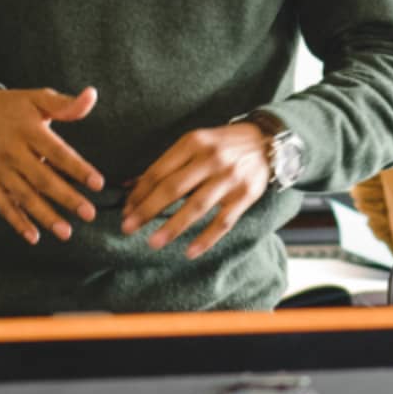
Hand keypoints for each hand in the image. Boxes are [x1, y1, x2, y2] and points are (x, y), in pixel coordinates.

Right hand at [0, 86, 102, 244]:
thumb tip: (92, 95)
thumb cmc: (12, 107)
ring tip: (67, 232)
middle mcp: (13, 153)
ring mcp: (0, 170)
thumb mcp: (37, 99)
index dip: (77, 168)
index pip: (57, 152)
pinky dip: (17, 222)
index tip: (98, 183)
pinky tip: (34, 237)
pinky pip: (3, 206)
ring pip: (24, 197)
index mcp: (28, 131)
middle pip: (42, 179)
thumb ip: (65, 104)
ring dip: (45, 216)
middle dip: (66, 198)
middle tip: (89, 214)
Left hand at [122, 123, 281, 257]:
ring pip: (196, 206)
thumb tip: (130, 185)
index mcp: (194, 142)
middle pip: (173, 189)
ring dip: (173, 226)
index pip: (159, 171)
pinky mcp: (245, 195)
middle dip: (147, 210)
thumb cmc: (222, 144)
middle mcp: (211, 159)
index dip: (140, 193)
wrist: (266, 141)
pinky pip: (223, 221)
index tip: (126, 210)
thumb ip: (167, 164)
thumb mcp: (195, 143)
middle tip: (127, 228)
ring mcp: (230, 178)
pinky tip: (190, 252)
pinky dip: (206, 238)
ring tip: (153, 242)